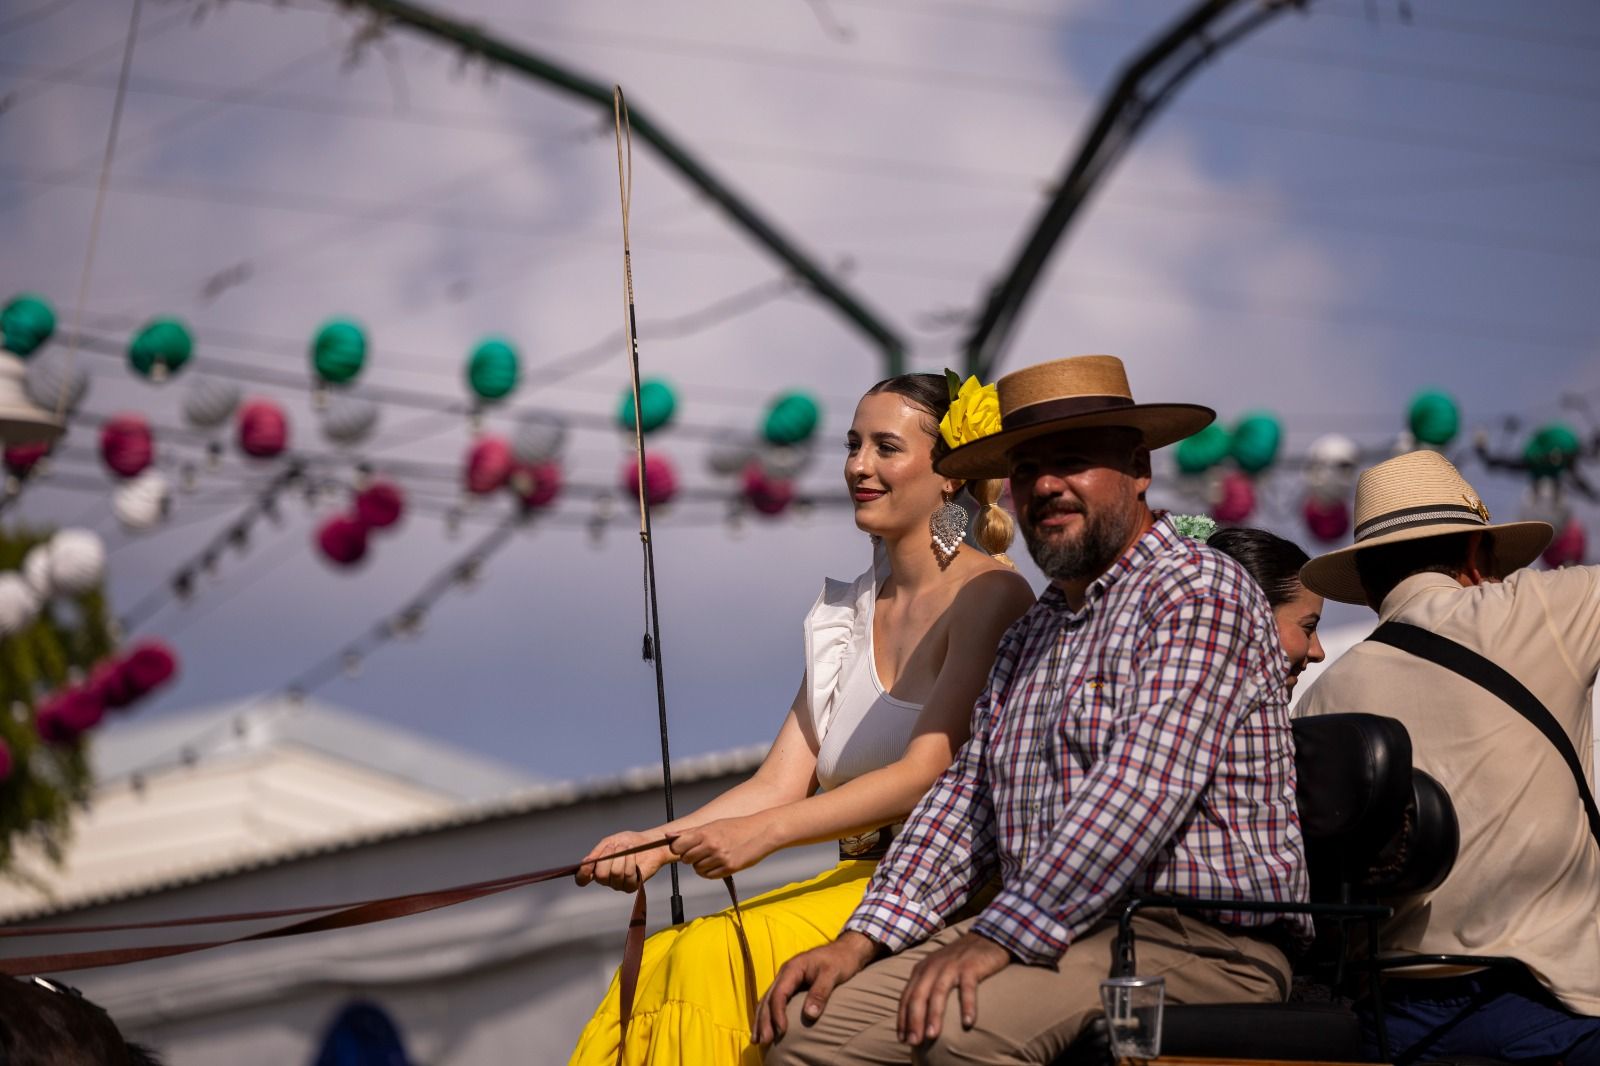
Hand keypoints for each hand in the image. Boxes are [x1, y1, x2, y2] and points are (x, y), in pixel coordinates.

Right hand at [574, 830, 668, 891]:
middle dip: (608, 858)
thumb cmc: (627, 842)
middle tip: (615, 846)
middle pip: (600, 876)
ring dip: (621, 856)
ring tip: (626, 848)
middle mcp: (606, 879)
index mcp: (596, 869)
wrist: (648, 843)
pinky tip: (632, 854)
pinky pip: (628, 875)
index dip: (583, 873)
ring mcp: (618, 884)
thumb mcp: (609, 842)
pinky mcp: (631, 886)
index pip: (582, 879)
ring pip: (615, 873)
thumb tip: (585, 862)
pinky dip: (630, 861)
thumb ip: (597, 853)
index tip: (588, 862)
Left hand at [669, 815, 773, 879]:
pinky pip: (709, 875)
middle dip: (690, 857)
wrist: (762, 831)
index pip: (677, 846)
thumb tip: (668, 835)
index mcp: (705, 832)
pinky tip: (718, 862)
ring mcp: (720, 858)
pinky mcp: (729, 868)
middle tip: (701, 851)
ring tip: (713, 856)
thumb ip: (690, 832)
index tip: (684, 847)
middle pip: (686, 859)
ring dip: (701, 865)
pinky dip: (710, 872)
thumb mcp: (713, 824)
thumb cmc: (736, 826)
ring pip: (697, 869)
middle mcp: (711, 845)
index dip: (679, 848)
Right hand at [755, 932, 876, 1044]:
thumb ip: (820, 993)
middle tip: (762, 1042)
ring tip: (757, 1040)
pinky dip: (767, 1015)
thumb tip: (809, 1015)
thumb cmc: (840, 960)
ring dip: (761, 1020)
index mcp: (793, 968)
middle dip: (763, 1021)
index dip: (777, 1014)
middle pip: (768, 999)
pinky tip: (766, 1027)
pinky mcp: (790, 986)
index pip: (779, 994)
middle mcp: (785, 974)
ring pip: (767, 1001)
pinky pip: (774, 1001)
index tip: (781, 1032)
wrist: (846, 950)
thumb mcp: (832, 974)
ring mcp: (786, 979)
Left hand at [897, 932, 1010, 1044]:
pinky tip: (968, 1023)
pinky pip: (967, 989)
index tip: (902, 1039)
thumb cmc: (958, 961)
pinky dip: (967, 1006)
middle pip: (919, 996)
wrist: (985, 938)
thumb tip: (915, 1019)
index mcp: (921, 970)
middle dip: (914, 1020)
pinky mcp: (970, 967)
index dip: (903, 1018)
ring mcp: (951, 966)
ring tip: (932, 1036)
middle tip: (913, 1042)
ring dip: (934, 1015)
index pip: (907, 997)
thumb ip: (926, 988)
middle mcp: (932, 967)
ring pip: (938, 993)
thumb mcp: (936, 970)